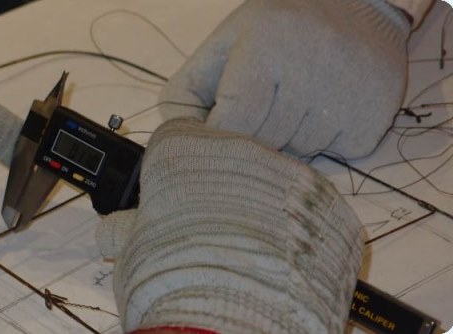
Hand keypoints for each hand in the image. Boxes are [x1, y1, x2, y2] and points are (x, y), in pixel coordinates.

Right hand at [96, 119, 363, 332]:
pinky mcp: (328, 208)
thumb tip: (112, 232)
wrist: (232, 318)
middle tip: (205, 232)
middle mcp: (238, 148)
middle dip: (216, 187)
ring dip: (258, 208)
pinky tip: (279, 264)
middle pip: (226, 157)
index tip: (170, 200)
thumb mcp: (130, 251)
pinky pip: (306, 213)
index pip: (176, 137)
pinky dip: (295, 234)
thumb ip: (126, 230)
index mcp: (182, 147)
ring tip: (244, 253)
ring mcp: (288, 175)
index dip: (172, 170)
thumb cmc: (169, 276)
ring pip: (270, 183)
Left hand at [158, 0, 409, 158]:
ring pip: (296, 154)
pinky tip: (327, 106)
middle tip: (263, 108)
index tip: (221, 130)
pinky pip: (333, 156)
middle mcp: (309, 70)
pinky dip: (324, 142)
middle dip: (253, 137)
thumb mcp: (225, 44)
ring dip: (288, 139)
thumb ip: (187, 89)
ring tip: (297, 100)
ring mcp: (346, 97)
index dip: (220, 135)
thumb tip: (176, 139)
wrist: (359, 8)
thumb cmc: (277, 30)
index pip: (231, 124)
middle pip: (262, 144)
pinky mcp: (373, 119)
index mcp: (264, 48)